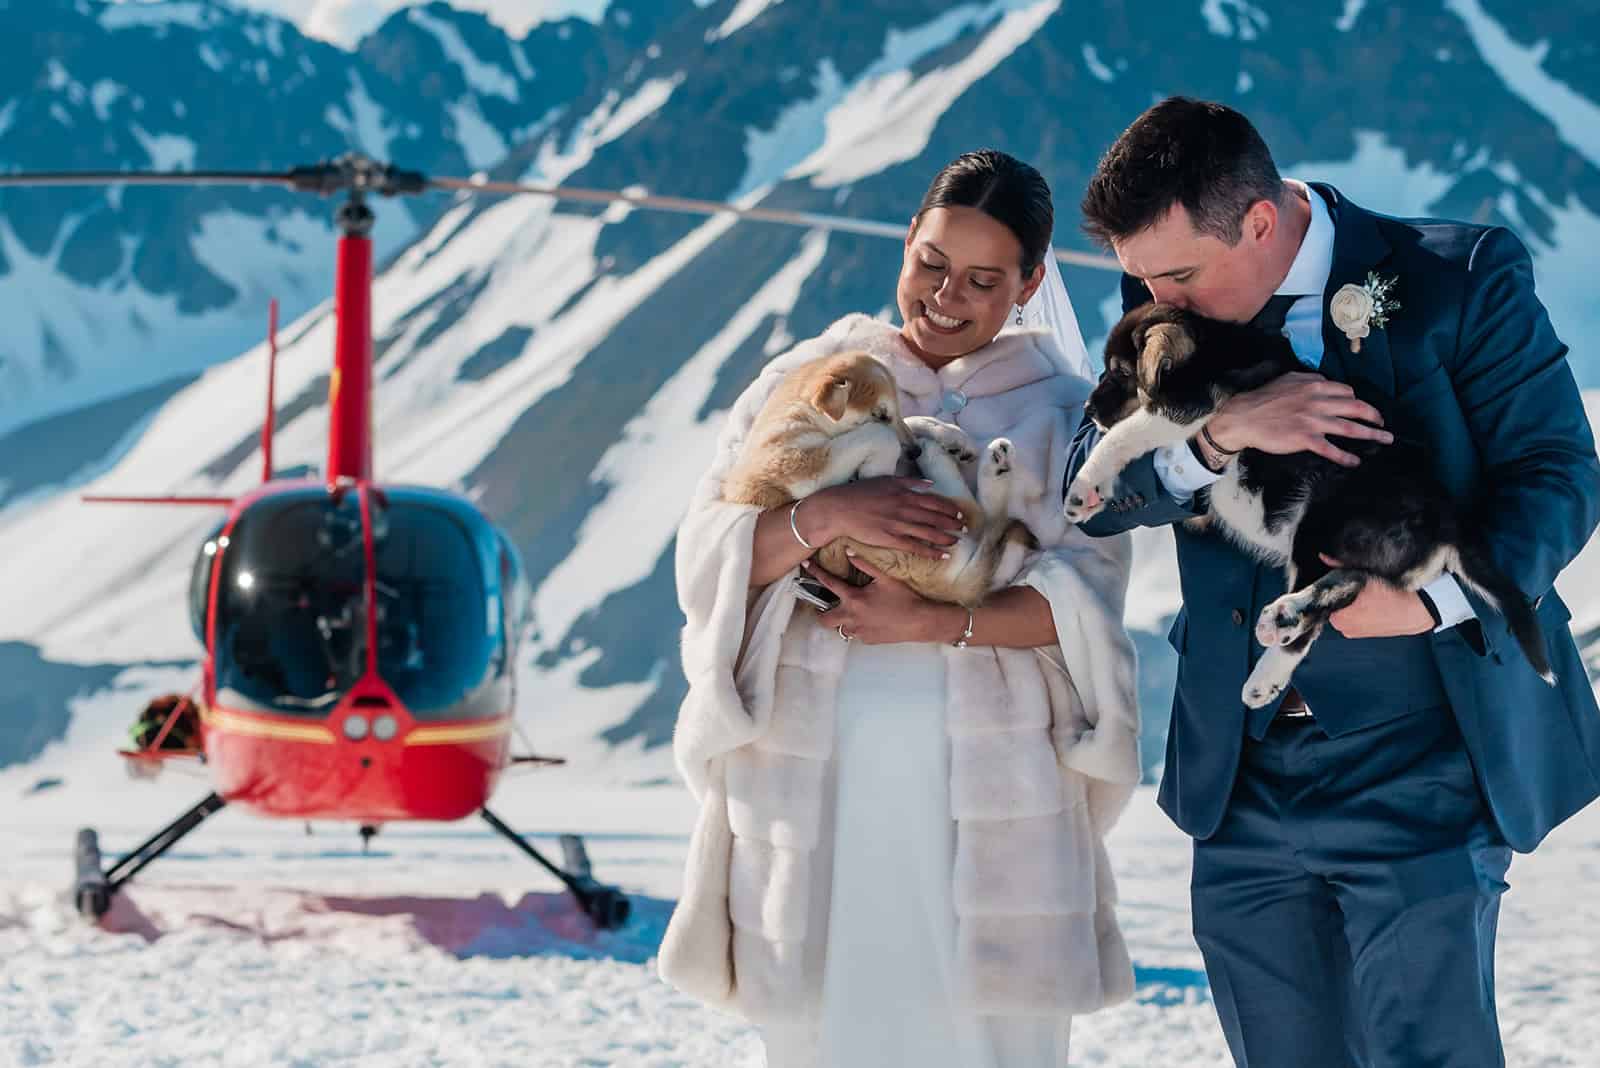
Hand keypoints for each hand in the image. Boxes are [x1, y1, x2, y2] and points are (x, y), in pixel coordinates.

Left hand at [799, 552, 964, 644]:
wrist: (920, 621)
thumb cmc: (905, 598)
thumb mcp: (885, 578)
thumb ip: (865, 565)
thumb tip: (849, 552)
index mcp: (854, 599)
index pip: (828, 584)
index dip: (815, 572)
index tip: (806, 565)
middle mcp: (852, 617)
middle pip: (824, 619)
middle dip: (821, 613)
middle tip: (826, 606)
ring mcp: (859, 632)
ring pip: (840, 629)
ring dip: (842, 621)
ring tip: (852, 613)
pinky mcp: (868, 640)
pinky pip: (856, 634)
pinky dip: (857, 627)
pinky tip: (869, 620)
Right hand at [805, 476, 965, 559]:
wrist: (840, 508)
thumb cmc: (861, 492)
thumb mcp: (886, 480)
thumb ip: (909, 482)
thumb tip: (929, 484)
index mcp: (905, 493)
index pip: (934, 502)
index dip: (949, 509)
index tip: (959, 514)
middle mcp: (905, 509)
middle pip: (935, 518)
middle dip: (952, 524)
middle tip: (964, 529)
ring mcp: (899, 525)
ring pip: (929, 533)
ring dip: (946, 538)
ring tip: (957, 542)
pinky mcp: (891, 540)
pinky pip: (916, 547)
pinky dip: (931, 552)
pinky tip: (943, 556)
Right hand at [1207, 372, 1393, 466]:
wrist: (1244, 416)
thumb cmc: (1264, 398)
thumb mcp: (1289, 379)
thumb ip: (1310, 379)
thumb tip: (1325, 382)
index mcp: (1315, 386)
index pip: (1346, 391)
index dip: (1357, 400)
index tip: (1362, 409)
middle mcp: (1319, 402)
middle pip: (1356, 408)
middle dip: (1374, 416)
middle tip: (1383, 424)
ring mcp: (1313, 421)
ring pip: (1350, 428)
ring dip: (1371, 434)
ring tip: (1384, 440)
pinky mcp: (1305, 439)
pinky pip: (1331, 449)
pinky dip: (1345, 456)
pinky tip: (1355, 462)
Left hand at [1318, 553, 1432, 636]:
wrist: (1418, 610)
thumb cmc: (1394, 595)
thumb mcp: (1365, 576)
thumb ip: (1340, 566)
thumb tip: (1324, 557)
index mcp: (1339, 617)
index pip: (1325, 599)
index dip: (1333, 588)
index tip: (1343, 582)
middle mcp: (1344, 629)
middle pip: (1333, 605)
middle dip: (1340, 596)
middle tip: (1356, 587)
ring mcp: (1354, 634)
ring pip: (1343, 613)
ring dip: (1349, 604)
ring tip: (1365, 596)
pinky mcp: (1365, 635)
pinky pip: (1355, 620)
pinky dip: (1359, 612)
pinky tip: (1370, 604)